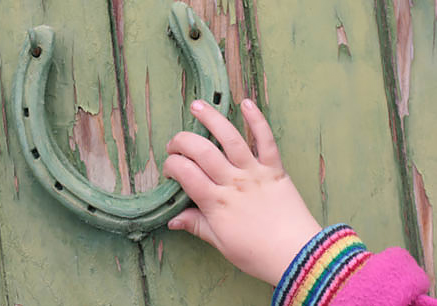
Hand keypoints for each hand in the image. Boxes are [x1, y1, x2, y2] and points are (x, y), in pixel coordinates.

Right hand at [163, 99, 320, 285]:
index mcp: (217, 203)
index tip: (170, 168)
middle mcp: (233, 182)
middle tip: (175, 143)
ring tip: (198, 106)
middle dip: (182, 141)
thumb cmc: (257, 253)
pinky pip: (266, 140)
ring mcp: (254, 172)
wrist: (298, 255)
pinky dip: (257, 120)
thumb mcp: (221, 243)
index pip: (185, 174)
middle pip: (202, 152)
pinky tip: (246, 103)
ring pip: (229, 139)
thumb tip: (171, 220)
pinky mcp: (275, 168)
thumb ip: (196, 226)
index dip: (172, 165)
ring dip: (212, 119)